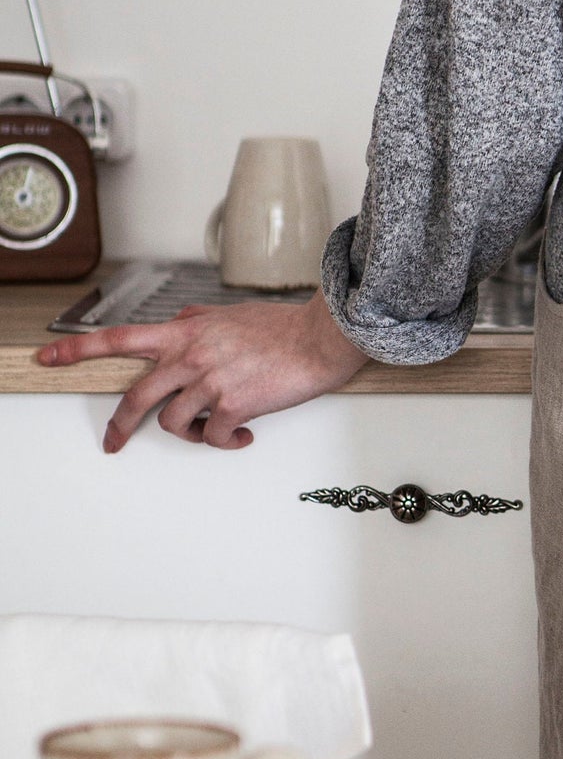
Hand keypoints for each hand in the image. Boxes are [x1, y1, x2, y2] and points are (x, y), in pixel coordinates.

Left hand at [36, 288, 367, 452]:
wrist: (318, 339)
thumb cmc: (280, 328)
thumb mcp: (226, 315)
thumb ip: (194, 323)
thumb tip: (179, 326)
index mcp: (183, 333)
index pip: (117, 339)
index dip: (76, 351)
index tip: (48, 359)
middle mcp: (190, 356)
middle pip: (135, 396)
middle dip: (119, 425)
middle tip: (114, 442)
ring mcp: (210, 381)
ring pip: (173, 422)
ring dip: (190, 433)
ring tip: (211, 430)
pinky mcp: (234, 405)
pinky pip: (213, 437)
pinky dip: (224, 443)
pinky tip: (241, 436)